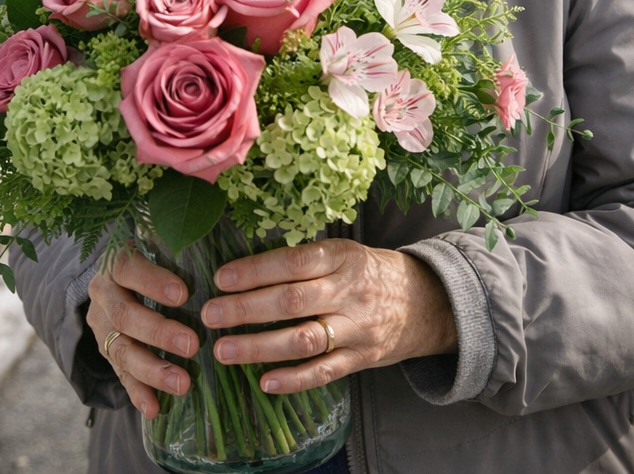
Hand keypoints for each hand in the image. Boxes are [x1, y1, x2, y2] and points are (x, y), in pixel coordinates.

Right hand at [86, 246, 199, 417]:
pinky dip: (138, 392)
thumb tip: (220, 271)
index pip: (129, 269)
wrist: (112, 280)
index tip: (183, 294)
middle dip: (159, 332)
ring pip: (120, 350)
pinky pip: (120, 375)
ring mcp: (101, 326)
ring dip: (152, 370)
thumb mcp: (155, 249)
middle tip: (192, 345)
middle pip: (125, 315)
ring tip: (182, 383)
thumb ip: (177, 257)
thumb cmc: (149, 261)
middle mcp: (103, 295)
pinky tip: (154, 408)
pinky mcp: (105, 351)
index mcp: (116, 264)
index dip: (153, 282)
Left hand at [199, 238, 456, 393]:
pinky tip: (264, 382)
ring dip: (260, 347)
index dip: (255, 271)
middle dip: (246, 309)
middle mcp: (350, 292)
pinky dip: (294, 380)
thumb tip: (244, 267)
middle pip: (293, 301)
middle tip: (210, 314)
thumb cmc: (367, 271)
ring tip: (223, 350)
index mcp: (342, 257)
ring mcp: (357, 328)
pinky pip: (325, 372)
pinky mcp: (362, 358)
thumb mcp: (342, 252)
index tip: (220, 279)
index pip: (293, 263)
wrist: (423, 301)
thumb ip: (303, 259)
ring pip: (304, 340)